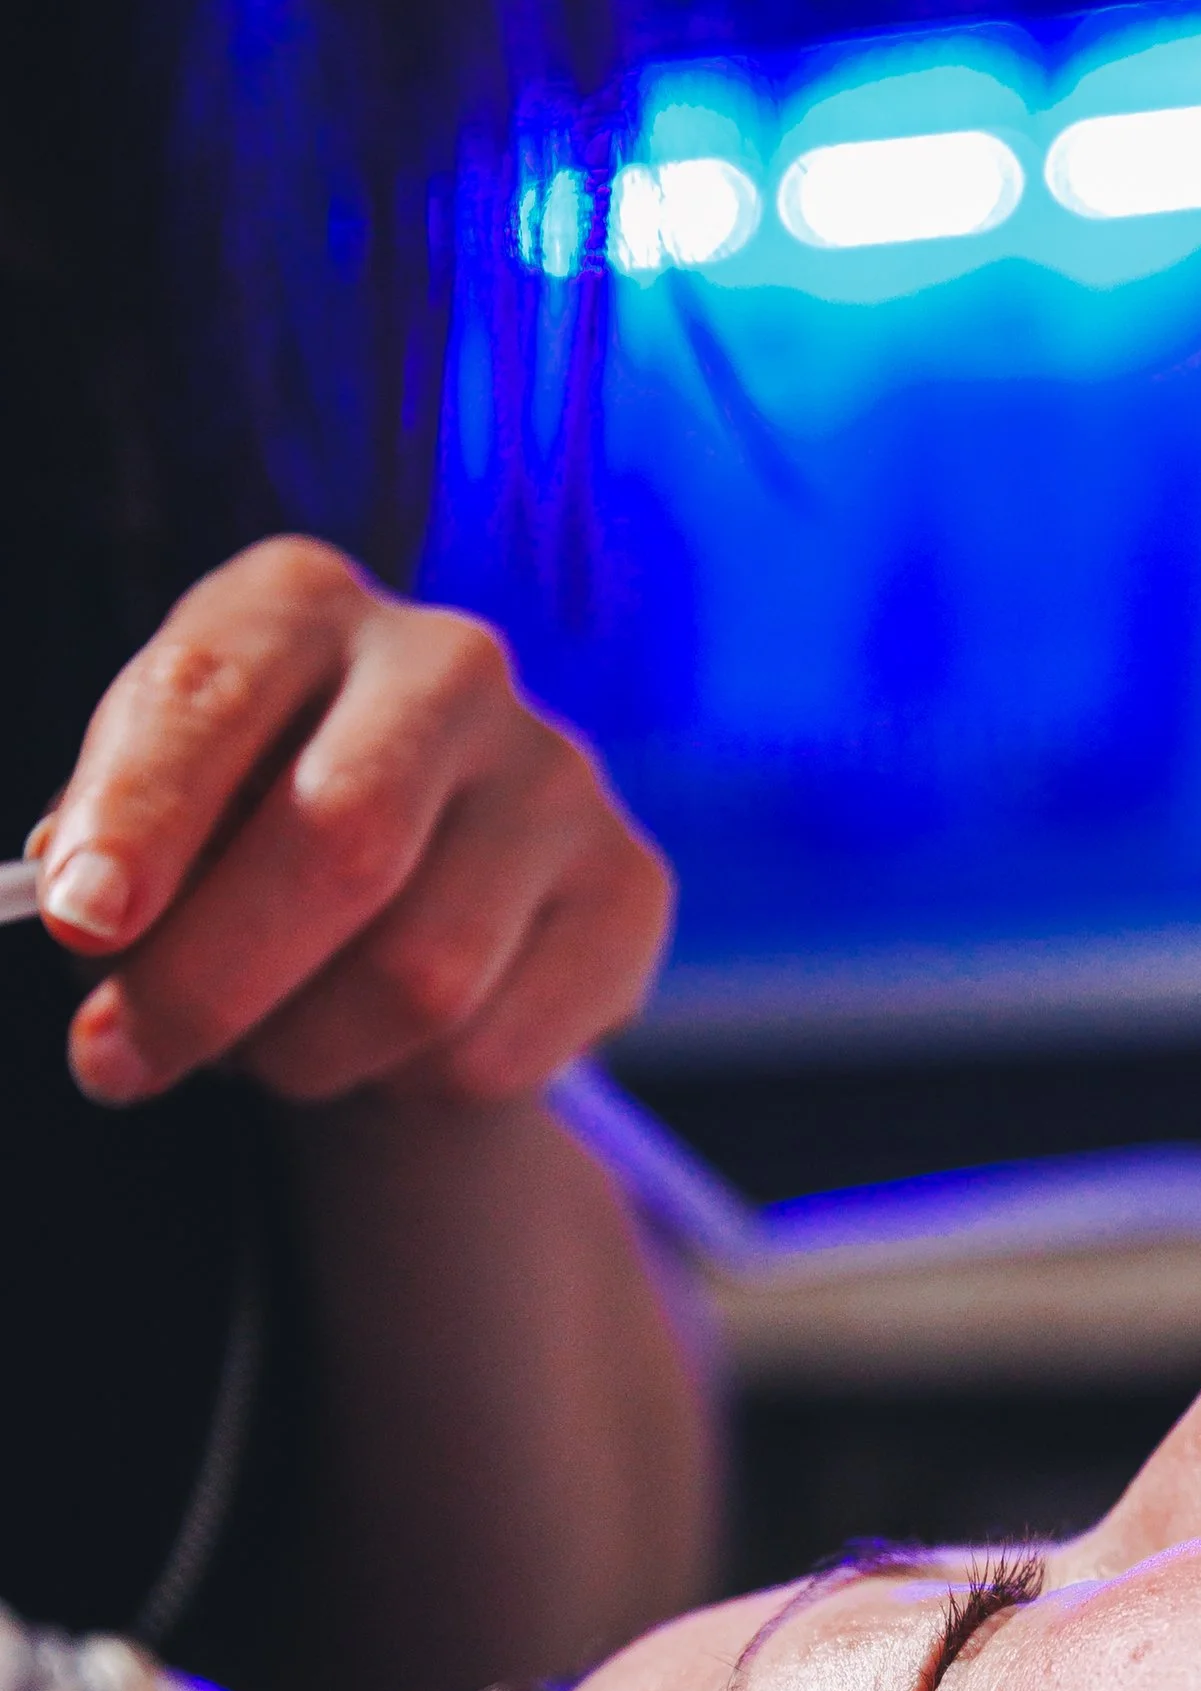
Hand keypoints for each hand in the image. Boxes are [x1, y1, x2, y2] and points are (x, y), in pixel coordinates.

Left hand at [30, 535, 670, 1106]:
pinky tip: (382, 1052)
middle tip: (118, 1063)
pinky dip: (409, 1087)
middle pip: (342, 844)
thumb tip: (92, 914)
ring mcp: (557, 777)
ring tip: (265, 1050)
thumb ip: (110, 841)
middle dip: (209, 982)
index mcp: (301, 604)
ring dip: (304, 1055)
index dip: (143, 816)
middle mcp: (448, 665)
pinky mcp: (628, 889)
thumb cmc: (250, 827)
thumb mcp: (160, 806)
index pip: (215, 695)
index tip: (81, 925)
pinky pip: (499, 1048)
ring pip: (423, 978)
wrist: (429, 873)